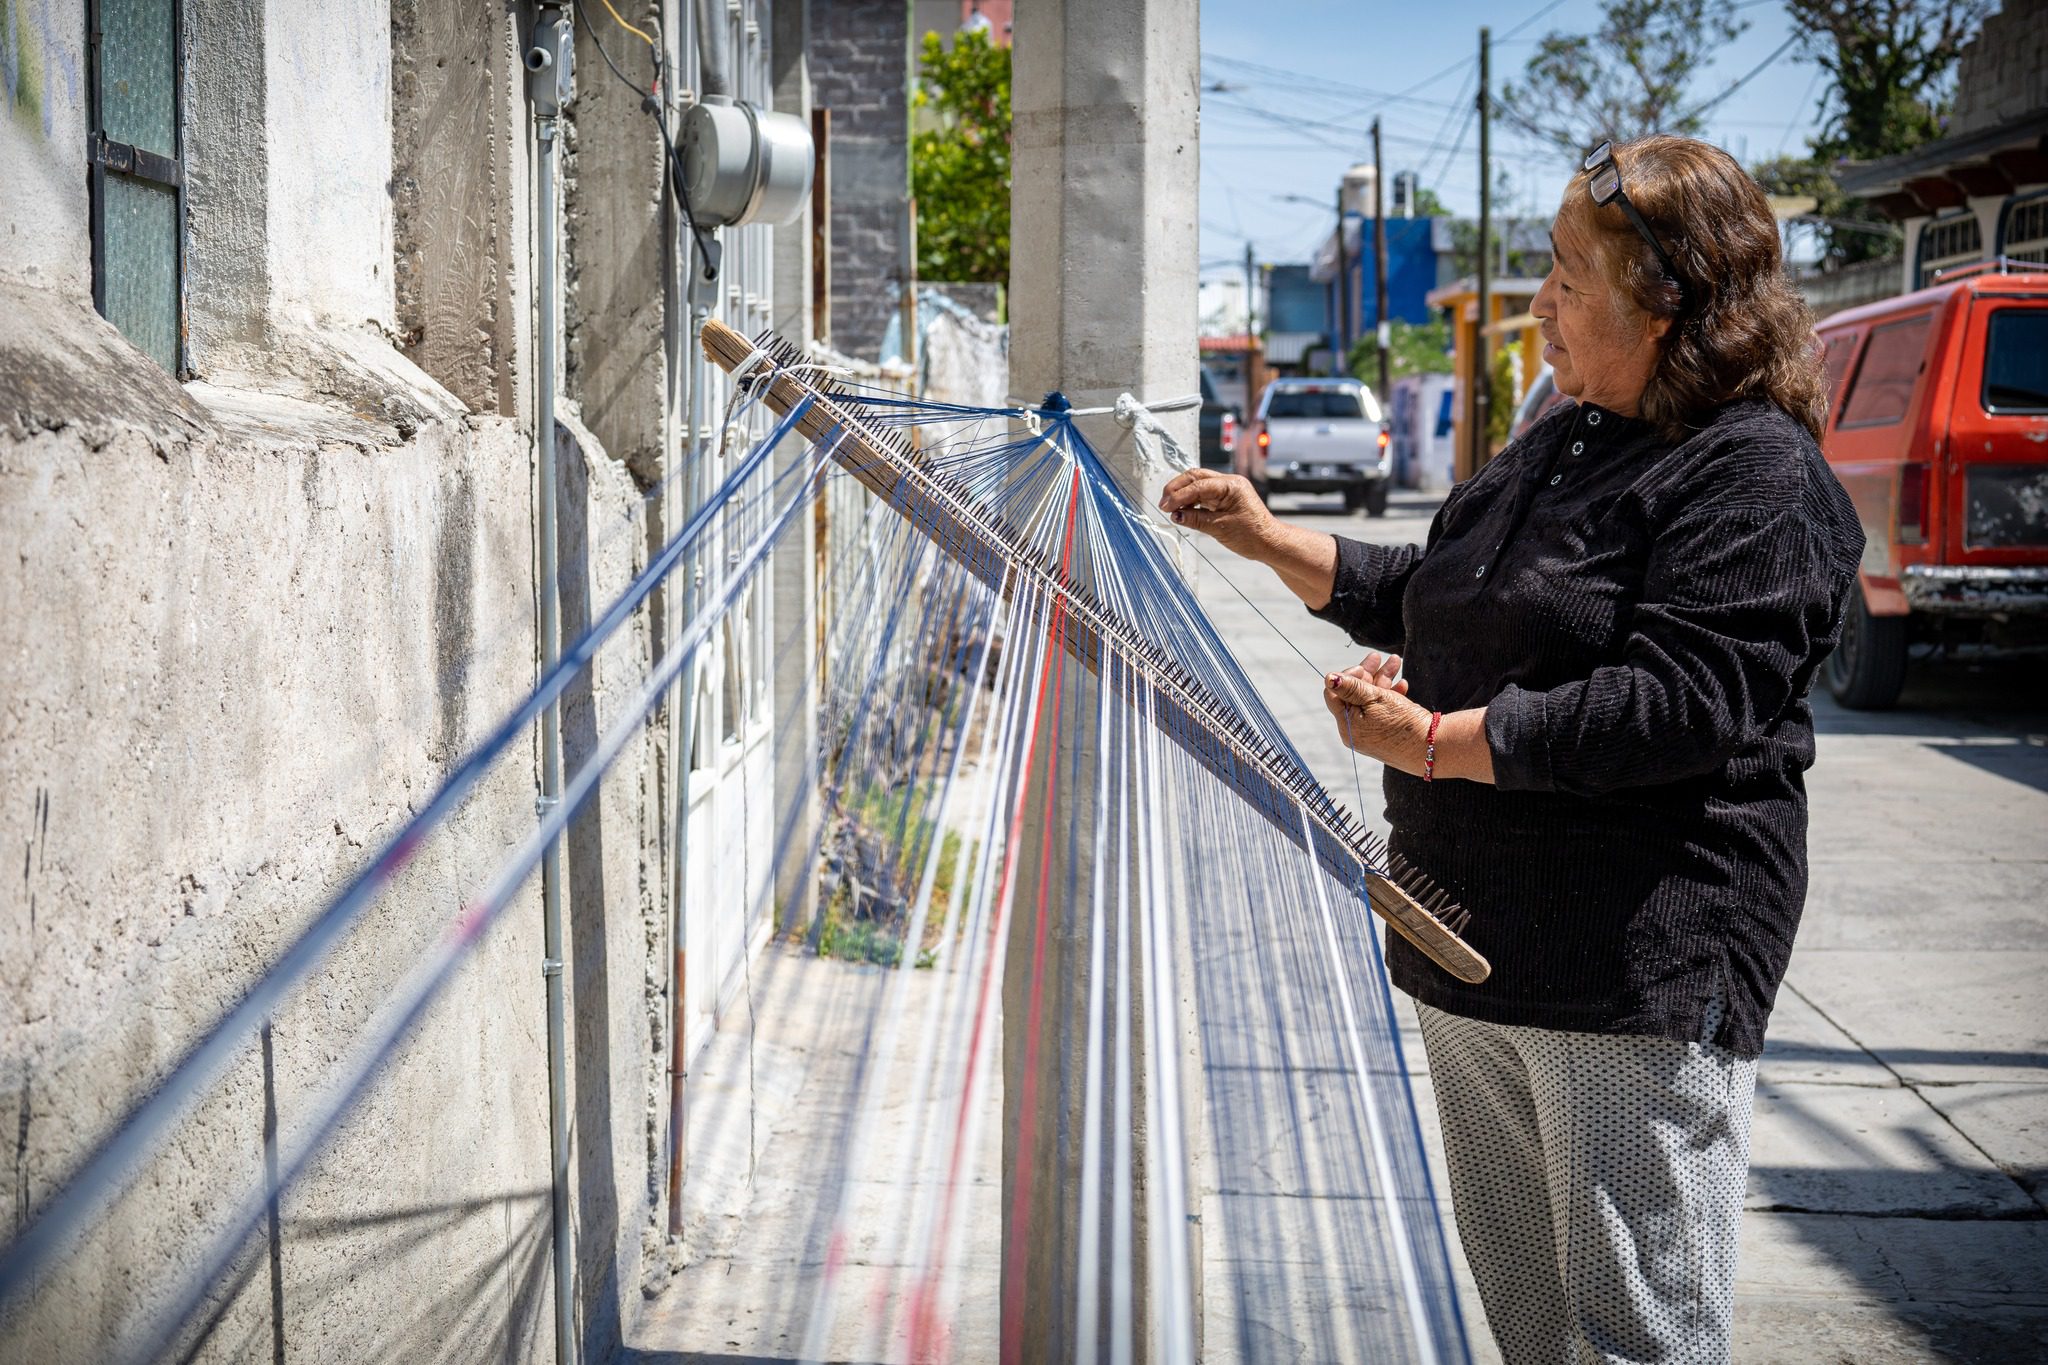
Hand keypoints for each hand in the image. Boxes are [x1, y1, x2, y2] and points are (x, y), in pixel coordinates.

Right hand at [1156, 469, 1276, 560]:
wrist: (1269, 543)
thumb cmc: (1252, 536)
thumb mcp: (1220, 528)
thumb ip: (1195, 519)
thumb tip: (1175, 515)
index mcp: (1232, 485)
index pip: (1198, 485)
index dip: (1179, 496)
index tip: (1165, 507)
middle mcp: (1229, 482)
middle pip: (1195, 477)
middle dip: (1177, 489)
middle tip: (1163, 504)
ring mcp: (1227, 489)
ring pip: (1197, 484)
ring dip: (1182, 494)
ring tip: (1171, 509)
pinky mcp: (1224, 498)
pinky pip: (1202, 494)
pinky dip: (1190, 500)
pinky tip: (1182, 510)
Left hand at [1323, 652, 1430, 773]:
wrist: (1434, 748)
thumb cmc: (1403, 723)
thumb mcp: (1375, 698)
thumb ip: (1351, 688)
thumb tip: (1328, 678)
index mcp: (1348, 724)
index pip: (1336, 694)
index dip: (1347, 677)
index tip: (1363, 667)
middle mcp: (1356, 731)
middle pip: (1354, 695)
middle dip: (1367, 674)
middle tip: (1378, 657)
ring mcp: (1371, 733)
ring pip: (1371, 700)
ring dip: (1382, 679)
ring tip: (1396, 662)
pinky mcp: (1386, 733)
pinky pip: (1383, 711)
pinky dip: (1390, 696)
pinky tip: (1402, 685)